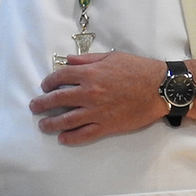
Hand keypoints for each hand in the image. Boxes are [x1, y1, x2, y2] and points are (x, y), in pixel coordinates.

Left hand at [30, 51, 167, 144]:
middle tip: (34, 107)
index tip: (45, 86)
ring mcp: (97, 111)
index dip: (49, 82)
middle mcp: (90, 92)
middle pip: (58, 99)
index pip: (60, 77)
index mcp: (90, 73)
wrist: (161, 88)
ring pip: (66, 119)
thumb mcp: (111, 57)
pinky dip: (71, 137)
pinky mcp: (107, 126)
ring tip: (43, 125)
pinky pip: (84, 134)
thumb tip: (68, 60)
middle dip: (42, 104)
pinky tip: (62, 138)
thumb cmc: (138, 69)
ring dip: (51, 123)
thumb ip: (87, 59)